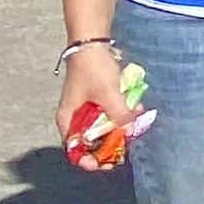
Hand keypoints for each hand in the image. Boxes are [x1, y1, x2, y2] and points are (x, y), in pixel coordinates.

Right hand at [56, 40, 130, 158]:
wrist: (92, 40)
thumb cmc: (93, 68)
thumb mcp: (108, 95)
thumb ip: (120, 116)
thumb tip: (130, 131)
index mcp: (68, 120)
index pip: (74, 150)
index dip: (89, 161)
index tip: (106, 163)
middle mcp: (74, 116)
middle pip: (91, 141)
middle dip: (111, 141)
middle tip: (128, 141)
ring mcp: (86, 107)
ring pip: (103, 126)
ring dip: (120, 125)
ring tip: (136, 118)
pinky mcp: (97, 97)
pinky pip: (110, 111)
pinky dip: (122, 112)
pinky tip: (135, 106)